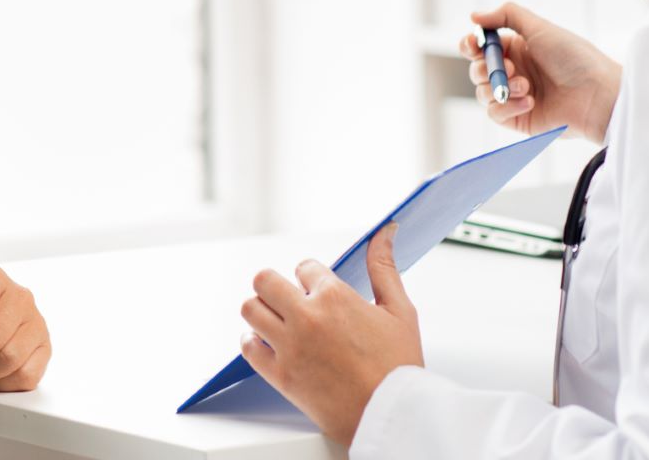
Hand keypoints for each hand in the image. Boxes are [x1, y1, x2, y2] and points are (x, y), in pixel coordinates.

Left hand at [239, 225, 420, 447]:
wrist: (392, 416)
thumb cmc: (399, 367)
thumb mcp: (399, 310)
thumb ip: (384, 267)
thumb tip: (385, 231)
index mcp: (335, 297)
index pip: (304, 267)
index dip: (311, 277)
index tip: (319, 291)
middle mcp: (307, 317)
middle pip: (265, 281)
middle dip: (276, 286)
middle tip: (290, 300)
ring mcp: (290, 347)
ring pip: (251, 309)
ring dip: (262, 311)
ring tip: (278, 320)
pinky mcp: (280, 375)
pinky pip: (249, 348)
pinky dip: (254, 342)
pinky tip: (269, 344)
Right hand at [460, 3, 621, 140]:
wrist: (597, 94)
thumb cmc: (575, 58)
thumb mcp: (540, 28)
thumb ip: (506, 15)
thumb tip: (474, 16)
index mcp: (516, 49)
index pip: (480, 47)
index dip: (471, 45)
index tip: (474, 44)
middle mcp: (513, 72)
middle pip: (477, 69)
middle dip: (486, 68)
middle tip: (508, 67)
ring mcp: (515, 96)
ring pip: (482, 92)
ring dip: (500, 87)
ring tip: (526, 86)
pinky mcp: (519, 118)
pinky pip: (495, 113)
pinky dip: (507, 106)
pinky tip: (530, 102)